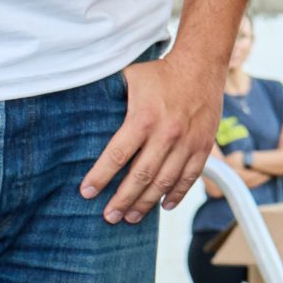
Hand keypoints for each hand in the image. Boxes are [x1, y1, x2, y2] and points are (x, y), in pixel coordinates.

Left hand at [81, 56, 225, 223]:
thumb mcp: (130, 78)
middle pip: (141, 176)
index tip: (86, 192)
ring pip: (164, 182)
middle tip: (108, 216)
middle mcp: (167, 133)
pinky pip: (190, 177)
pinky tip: (164, 206)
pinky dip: (177, 194)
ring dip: (146, 203)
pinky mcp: (203, 145)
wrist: (202, 65)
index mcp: (144, 118)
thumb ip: (110, 97)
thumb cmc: (160, 72)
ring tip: (130, 218)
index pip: (118, 155)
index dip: (100, 177)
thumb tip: (79, 110)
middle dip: (122, 200)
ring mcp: (187, 142)